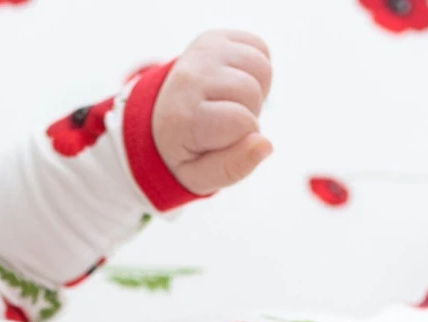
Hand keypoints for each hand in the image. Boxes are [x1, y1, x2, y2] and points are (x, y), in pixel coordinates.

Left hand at [151, 29, 273, 195]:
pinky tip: (234, 86)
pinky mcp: (214, 38)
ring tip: (229, 104)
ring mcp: (201, 54)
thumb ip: (232, 168)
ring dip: (256, 93)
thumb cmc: (185, 153)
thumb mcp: (200, 177)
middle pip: (251, 92)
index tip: (221, 142)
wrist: (161, 121)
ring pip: (261, 69)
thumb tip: (265, 145)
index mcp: (181, 118)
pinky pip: (261, 49)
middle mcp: (188, 78)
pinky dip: (256, 72)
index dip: (244, 138)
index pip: (241, 122)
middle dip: (249, 114)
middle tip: (224, 124)